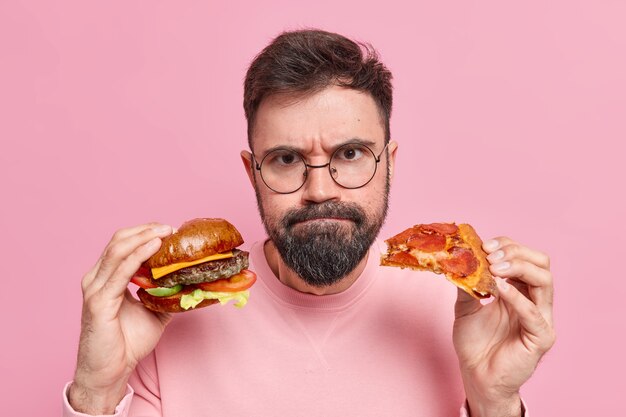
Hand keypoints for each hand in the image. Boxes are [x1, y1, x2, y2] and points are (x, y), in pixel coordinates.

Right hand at [69, 223, 172, 413]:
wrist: (110, 373)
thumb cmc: (126, 344)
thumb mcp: (153, 312)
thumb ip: (165, 294)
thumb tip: (191, 282)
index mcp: (106, 278)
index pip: (123, 244)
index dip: (145, 233)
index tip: (170, 230)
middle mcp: (96, 278)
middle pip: (119, 241)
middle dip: (146, 230)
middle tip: (171, 228)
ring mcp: (95, 288)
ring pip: (118, 250)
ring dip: (144, 237)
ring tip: (166, 232)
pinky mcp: (99, 302)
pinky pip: (120, 272)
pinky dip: (137, 255)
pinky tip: (153, 247)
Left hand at [453, 237, 554, 416]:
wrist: (476, 375)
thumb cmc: (475, 343)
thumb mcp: (465, 306)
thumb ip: (467, 283)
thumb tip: (459, 258)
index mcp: (520, 290)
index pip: (525, 257)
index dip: (507, 246)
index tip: (483, 245)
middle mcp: (535, 301)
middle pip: (541, 263)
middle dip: (515, 253)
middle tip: (489, 255)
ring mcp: (541, 318)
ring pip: (544, 281)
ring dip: (518, 268)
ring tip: (494, 269)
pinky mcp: (541, 337)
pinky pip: (534, 313)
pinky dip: (516, 297)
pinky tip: (499, 289)